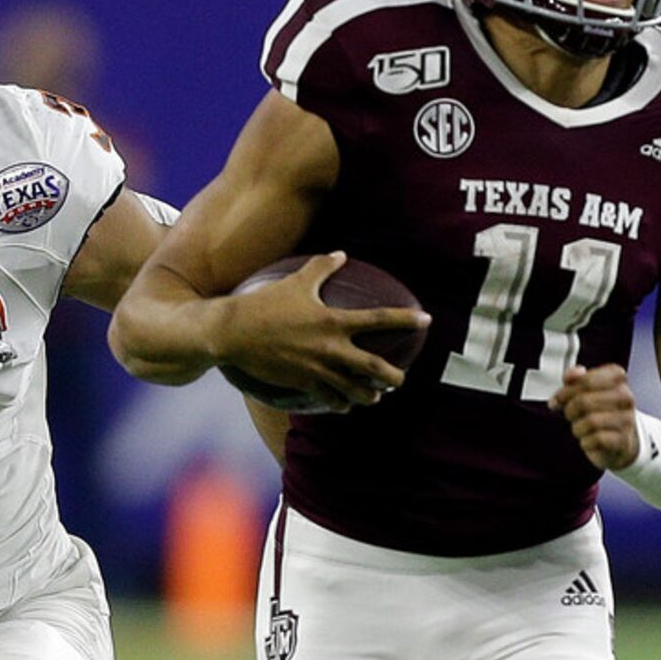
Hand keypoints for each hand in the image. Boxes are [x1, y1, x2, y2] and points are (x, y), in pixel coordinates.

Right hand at [210, 252, 428, 410]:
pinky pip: (329, 399)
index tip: (426, 320)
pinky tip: (344, 405)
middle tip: (400, 380)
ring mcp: (317, 369)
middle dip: (392, 376)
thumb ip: (322, 268)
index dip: (405, 319)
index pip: (378, 320)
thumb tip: (341, 254)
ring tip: (375, 396)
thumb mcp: (296, 281)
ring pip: (354, 390)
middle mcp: (330, 348)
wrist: (234, 333)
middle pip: (374, 367)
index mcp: (334, 321)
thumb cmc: (265, 304)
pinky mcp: (303, 383)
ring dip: (368, 395)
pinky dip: (340, 403)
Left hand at [550, 363, 642, 469]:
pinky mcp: (623, 439)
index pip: (585, 380)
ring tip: (581, 428)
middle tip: (569, 415)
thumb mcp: (586, 391)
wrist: (619, 440)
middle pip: (584, 401)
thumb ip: (575, 380)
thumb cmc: (600, 412)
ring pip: (590, 421)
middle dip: (570, 410)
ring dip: (577, 427)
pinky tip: (589, 440)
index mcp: (617, 378)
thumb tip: (570, 375)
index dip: (566, 391)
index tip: (557, 399)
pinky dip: (586, 442)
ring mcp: (627, 418)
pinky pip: (596, 439)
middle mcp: (626, 396)